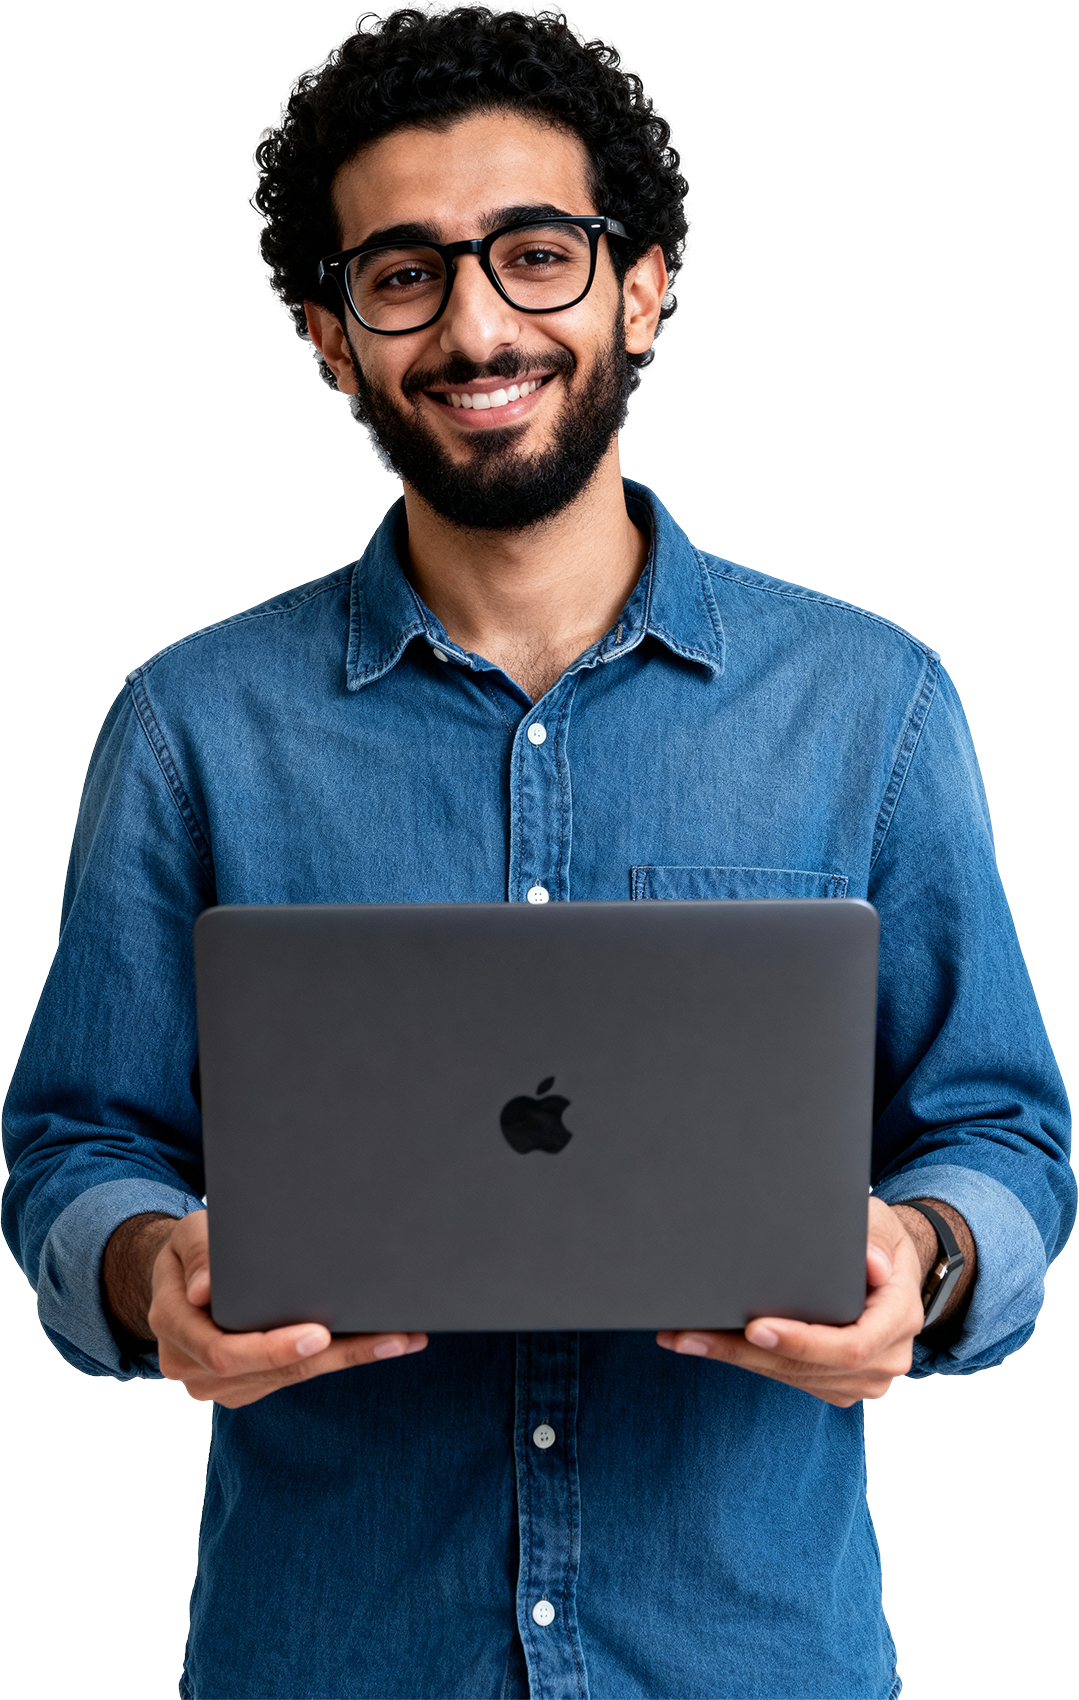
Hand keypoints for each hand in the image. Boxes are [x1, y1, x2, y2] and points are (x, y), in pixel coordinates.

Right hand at [131, 1211, 426, 1408]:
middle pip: (268, 1371)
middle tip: (386, 1338)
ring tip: (398, 1338)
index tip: (319, 1333)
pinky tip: (377, 1344)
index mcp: (172, 1326)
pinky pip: (292, 1377)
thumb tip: (204, 1290)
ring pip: (288, 1378)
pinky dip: (335, 1360)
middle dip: (333, 1355)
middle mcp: (189, 1365)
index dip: (273, 1348)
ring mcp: (215, 1384)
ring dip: (347, 1359)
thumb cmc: (192, 1250)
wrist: (179, 1280)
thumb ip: (198, 1253)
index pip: (223, 1351)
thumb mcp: (188, 1234)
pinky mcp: (243, 1387)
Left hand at [656, 1197, 927, 1407]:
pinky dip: (748, 1362)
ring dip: (736, 1359)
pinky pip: (791, 1380)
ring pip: (794, 1379)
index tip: (754, 1328)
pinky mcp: (838, 1384)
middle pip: (811, 1369)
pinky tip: (709, 1344)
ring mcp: (866, 1379)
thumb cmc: (879, 1240)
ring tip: (685, 1337)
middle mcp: (888, 1358)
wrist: (894, 1270)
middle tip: (691, 1334)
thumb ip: (874, 1239)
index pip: (850, 1345)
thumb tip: (871, 1264)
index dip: (800, 1343)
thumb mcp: (880, 1224)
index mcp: (900, 1318)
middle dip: (745, 1352)